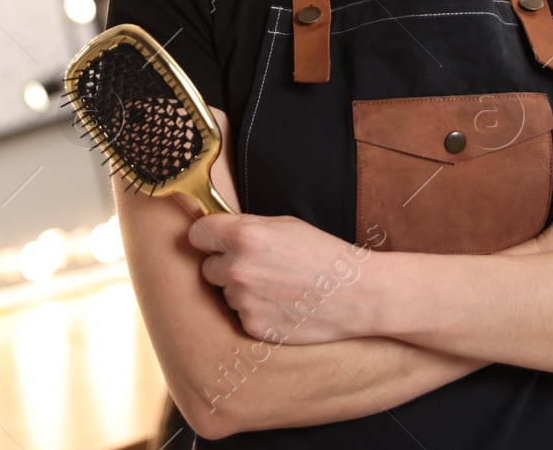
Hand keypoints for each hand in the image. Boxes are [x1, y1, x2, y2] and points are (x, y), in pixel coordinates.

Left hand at [186, 213, 378, 344]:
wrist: (356, 294)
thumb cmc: (324, 254)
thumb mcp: (285, 225)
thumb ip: (246, 226)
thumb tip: (214, 230)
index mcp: (244, 236)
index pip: (196, 234)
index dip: (207, 238)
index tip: (214, 242)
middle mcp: (238, 269)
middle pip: (208, 268)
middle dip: (225, 266)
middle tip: (258, 267)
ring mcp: (243, 301)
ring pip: (226, 293)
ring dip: (242, 291)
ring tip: (278, 287)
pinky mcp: (253, 326)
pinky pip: (241, 315)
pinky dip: (256, 312)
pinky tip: (282, 305)